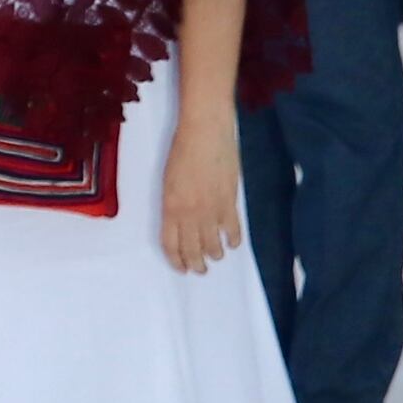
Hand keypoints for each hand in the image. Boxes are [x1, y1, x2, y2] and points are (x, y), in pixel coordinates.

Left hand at [160, 94, 245, 272]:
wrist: (205, 132)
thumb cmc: (182, 150)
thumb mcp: (168, 181)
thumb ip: (174, 204)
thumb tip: (181, 221)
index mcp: (169, 207)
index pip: (170, 244)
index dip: (176, 260)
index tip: (180, 268)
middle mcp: (189, 213)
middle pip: (192, 249)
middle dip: (195, 264)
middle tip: (200, 270)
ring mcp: (211, 209)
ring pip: (213, 244)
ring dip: (215, 255)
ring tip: (216, 258)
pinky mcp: (230, 201)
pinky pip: (233, 229)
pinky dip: (234, 240)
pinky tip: (233, 243)